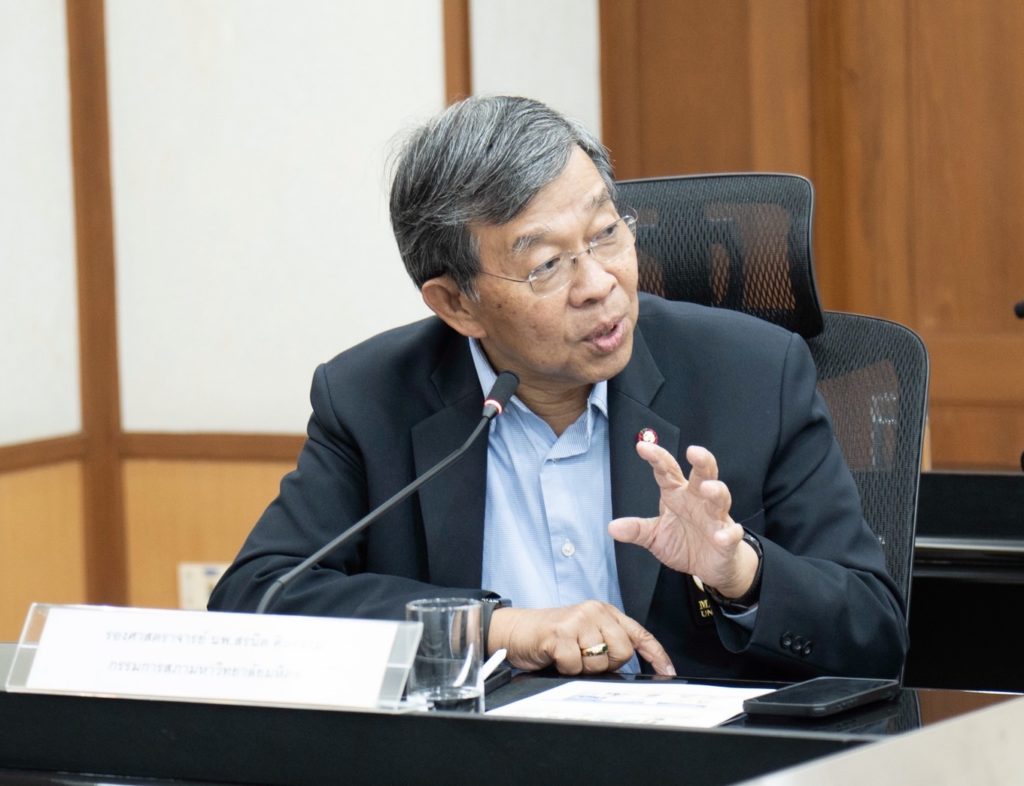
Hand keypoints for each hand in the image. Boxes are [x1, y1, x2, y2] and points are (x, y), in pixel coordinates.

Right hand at [487, 601, 674, 675]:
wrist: (515, 631)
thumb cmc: (549, 636)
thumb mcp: (583, 633)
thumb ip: (607, 641)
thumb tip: (630, 663)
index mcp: (603, 611)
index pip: (638, 632)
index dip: (655, 653)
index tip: (667, 669)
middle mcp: (594, 611)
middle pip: (623, 651)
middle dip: (607, 664)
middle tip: (586, 659)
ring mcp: (578, 620)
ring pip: (601, 661)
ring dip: (584, 668)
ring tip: (569, 656)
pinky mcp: (561, 633)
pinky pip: (576, 666)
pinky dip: (566, 669)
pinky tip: (557, 657)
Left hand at [608, 443, 758, 598]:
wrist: (710, 566)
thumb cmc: (684, 543)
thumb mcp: (655, 536)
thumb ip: (637, 529)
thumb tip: (612, 527)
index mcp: (678, 495)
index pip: (667, 472)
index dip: (657, 458)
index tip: (642, 447)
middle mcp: (698, 500)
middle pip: (703, 474)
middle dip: (701, 461)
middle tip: (693, 451)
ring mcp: (716, 518)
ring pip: (720, 498)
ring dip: (716, 491)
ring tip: (708, 488)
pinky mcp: (728, 538)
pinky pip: (731, 533)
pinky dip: (728, 533)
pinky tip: (721, 535)